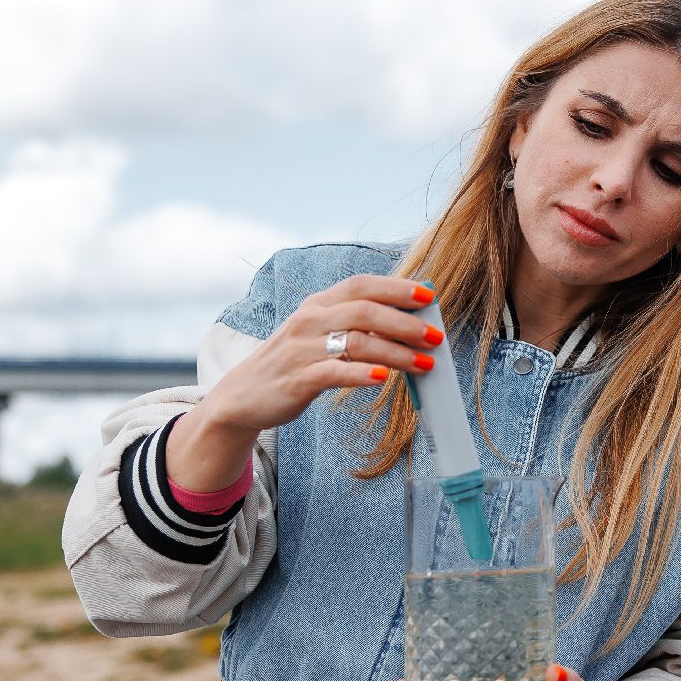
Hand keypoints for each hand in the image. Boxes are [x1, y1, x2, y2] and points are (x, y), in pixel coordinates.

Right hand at [169, 276, 438, 489]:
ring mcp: (302, 350)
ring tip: (424, 364)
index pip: (361, 284)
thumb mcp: (320, 334)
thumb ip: (355, 324)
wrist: (244, 396)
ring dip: (396, 352)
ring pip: (356, 342)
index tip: (429, 296)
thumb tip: (408, 320)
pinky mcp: (297, 380)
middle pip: (364, 311)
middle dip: (405, 323)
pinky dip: (362, 373)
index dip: (396, 287)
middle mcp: (310, 320)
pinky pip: (334, 373)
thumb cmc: (294, 362)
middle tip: (435, 337)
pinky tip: (384, 377)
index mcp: (318, 304)